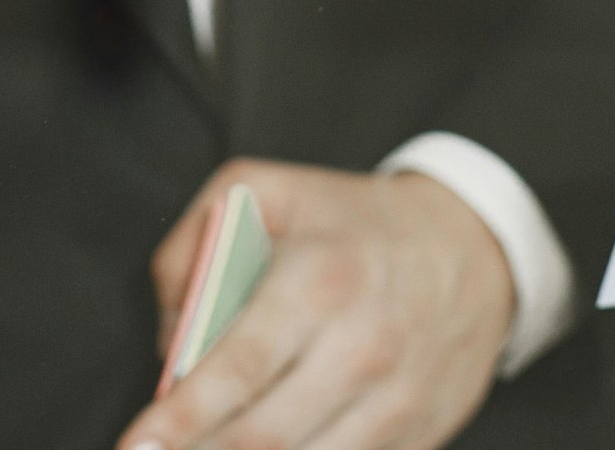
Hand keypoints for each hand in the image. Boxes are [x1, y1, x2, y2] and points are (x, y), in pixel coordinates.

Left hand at [120, 159, 515, 449]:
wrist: (478, 247)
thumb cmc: (355, 222)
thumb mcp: (268, 190)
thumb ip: (195, 245)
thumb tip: (172, 340)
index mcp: (319, 282)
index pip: (237, 370)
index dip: (179, 418)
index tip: (137, 446)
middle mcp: (362, 348)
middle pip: (264, 436)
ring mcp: (396, 401)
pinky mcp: (418, 436)